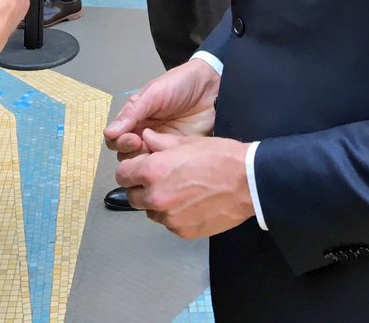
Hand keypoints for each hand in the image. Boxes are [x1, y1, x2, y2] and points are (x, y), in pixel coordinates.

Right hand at [104, 58, 219, 157]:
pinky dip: (162, 166)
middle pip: (126, 154)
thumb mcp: (154, 93)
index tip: (132, 139)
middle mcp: (144, 132)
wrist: (212, 86)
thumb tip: (109, 132)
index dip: (119, 142)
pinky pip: (163, 165)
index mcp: (136, 117)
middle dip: (130, 154)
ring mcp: (160, 144)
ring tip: (156, 153)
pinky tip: (168, 160)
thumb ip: (133, 112)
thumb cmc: (180, 83)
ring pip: (143, 163)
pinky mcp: (176, 152)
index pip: (116, 137)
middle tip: (143, 146)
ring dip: (145, 162)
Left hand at [116, 132, 252, 239]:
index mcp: (153, 171)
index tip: (139, 167)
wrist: (246, 182)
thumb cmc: (218, 156)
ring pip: (150, 212)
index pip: (122, 174)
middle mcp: (156, 197)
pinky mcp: (182, 231)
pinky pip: (168, 223)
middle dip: (141, 187)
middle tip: (159, 179)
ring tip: (178, 190)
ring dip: (157, 203)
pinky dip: (174, 214)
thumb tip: (145, 137)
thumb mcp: (187, 141)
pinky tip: (191, 203)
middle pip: (132, 196)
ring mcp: (169, 218)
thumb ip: (160, 142)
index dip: (130, 169)